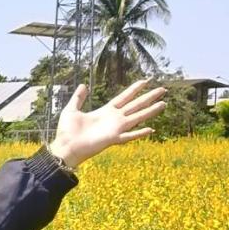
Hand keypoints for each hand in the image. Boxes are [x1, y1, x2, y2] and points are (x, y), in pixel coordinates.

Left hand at [48, 79, 165, 168]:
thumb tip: (83, 85)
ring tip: (164, 104)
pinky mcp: (112, 138)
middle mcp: (113, 119)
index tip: (145, 81)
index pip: (124, 97)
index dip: (135, 89)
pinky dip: (139, 133)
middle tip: (163, 89)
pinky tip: (151, 130)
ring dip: (150, 111)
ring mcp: (114, 129)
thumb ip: (78, 98)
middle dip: (149, 97)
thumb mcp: (71, 110)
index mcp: (105, 111)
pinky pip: (129, 136)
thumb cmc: (66, 132)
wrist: (64, 148)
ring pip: (137, 117)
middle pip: (135, 105)